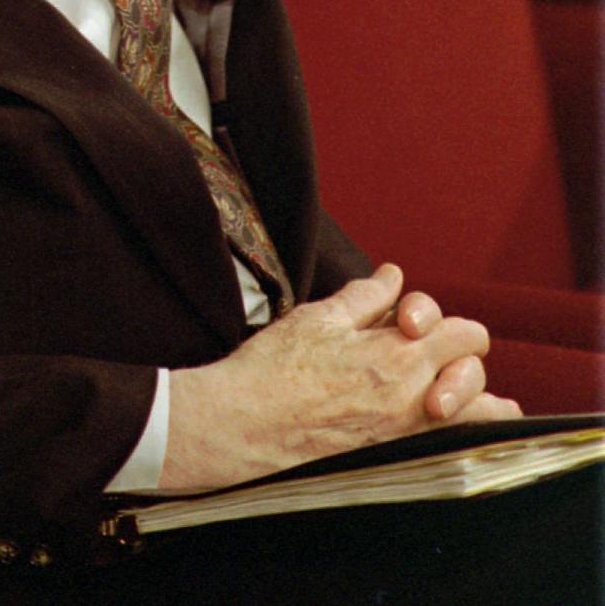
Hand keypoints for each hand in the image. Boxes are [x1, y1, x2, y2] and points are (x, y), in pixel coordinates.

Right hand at [160, 264, 520, 491]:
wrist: (244, 428)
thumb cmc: (274, 369)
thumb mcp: (318, 318)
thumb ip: (364, 297)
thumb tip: (393, 276)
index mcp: (397, 354)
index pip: (461, 334)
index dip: (445, 320)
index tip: (415, 321)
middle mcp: (412, 397)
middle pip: (473, 371)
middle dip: (464, 355)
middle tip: (439, 351)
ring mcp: (407, 434)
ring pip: (475, 417)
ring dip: (479, 400)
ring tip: (490, 401)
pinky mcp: (393, 459)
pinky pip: (450, 446)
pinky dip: (464, 434)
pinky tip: (461, 428)